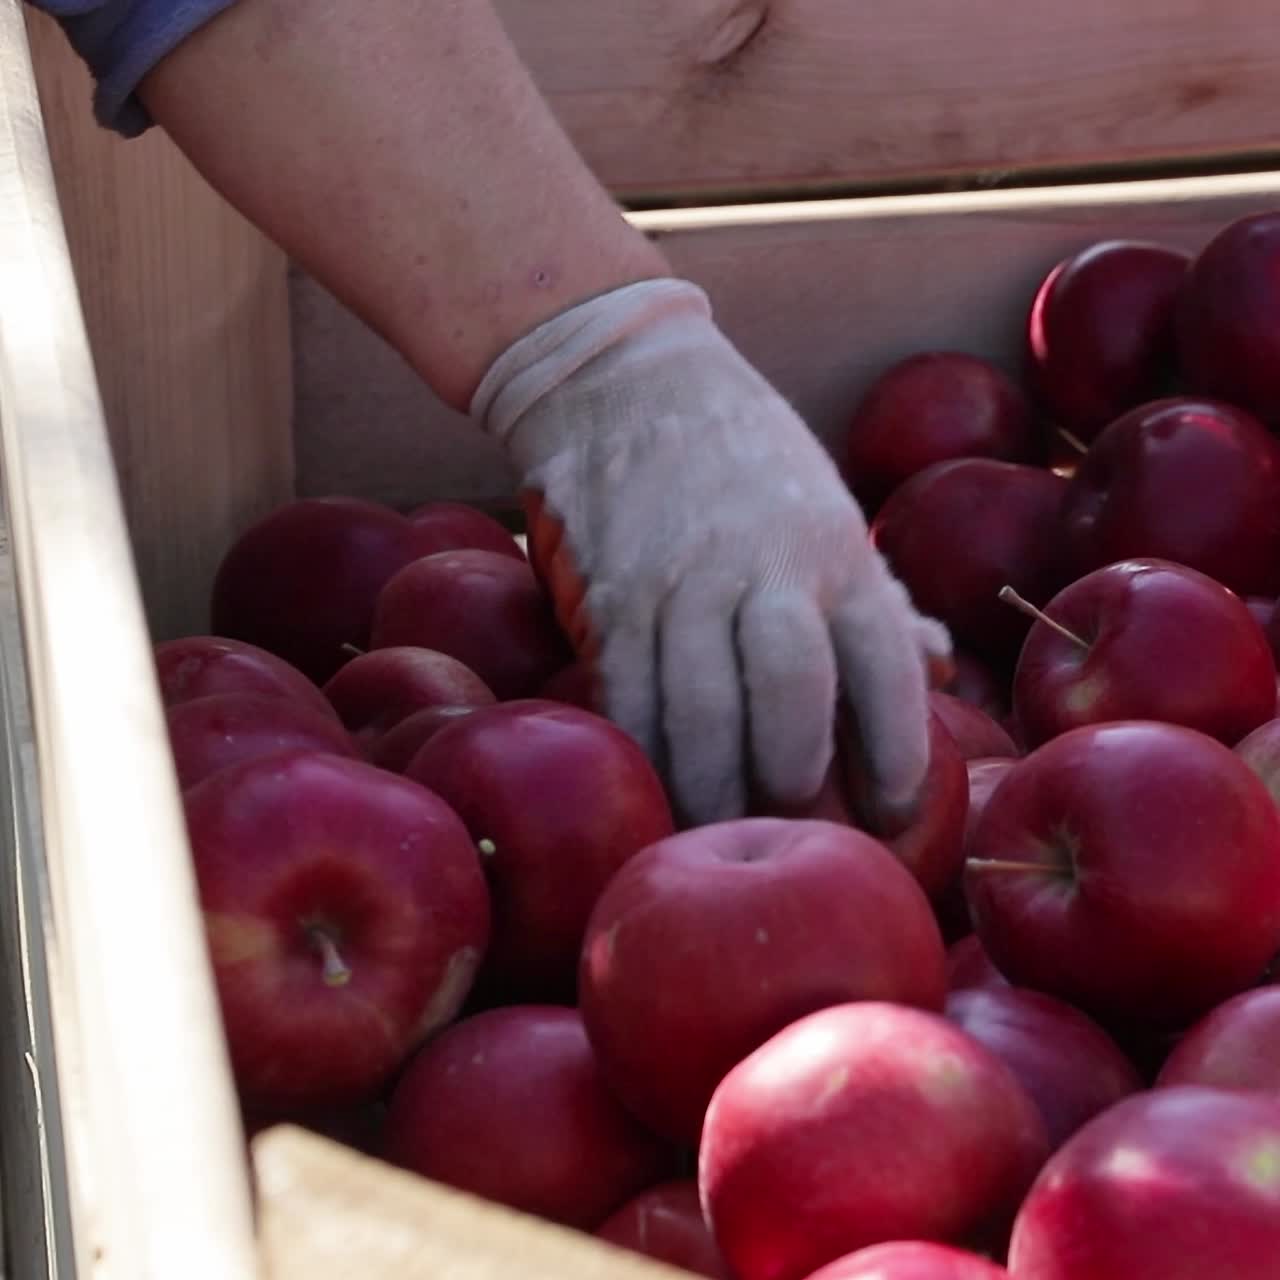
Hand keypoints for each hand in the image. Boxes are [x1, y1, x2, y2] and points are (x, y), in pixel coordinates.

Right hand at [471, 279, 950, 827]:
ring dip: (711, 787)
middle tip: (794, 823)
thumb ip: (878, 595)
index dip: (896, 752)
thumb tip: (939, 665)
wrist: (622, 379)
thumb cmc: (742, 454)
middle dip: (794, 778)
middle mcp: (764, 566)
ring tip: (719, 828)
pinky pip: (630, 696)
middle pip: (791, 698)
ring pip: (701, 712)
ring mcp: (680, 581)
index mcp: (834, 547)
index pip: (883, 666)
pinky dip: (645, 752)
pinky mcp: (612, 594)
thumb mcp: (826, 505)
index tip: (894, 812)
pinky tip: (656, 783)